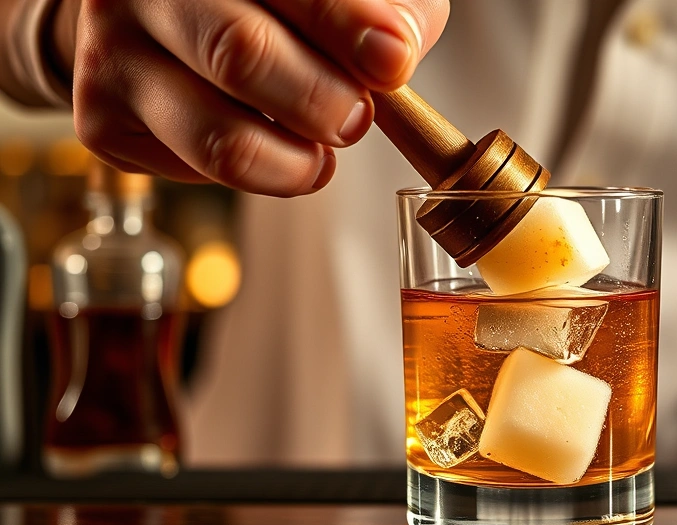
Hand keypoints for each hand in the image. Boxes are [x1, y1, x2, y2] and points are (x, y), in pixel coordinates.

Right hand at [58, 0, 448, 195]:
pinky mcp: (102, 119)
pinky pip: (197, 172)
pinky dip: (254, 173)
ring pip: (221, 139)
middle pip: (242, 54)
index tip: (391, 64)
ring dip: (296, 164)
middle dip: (322, 103)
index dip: (348, 26)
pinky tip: (262, 139)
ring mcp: (111, 51)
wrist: (171, 17)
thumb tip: (391, 55)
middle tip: (354, 119)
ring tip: (320, 154)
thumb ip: (385, 7)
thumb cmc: (277, 3)